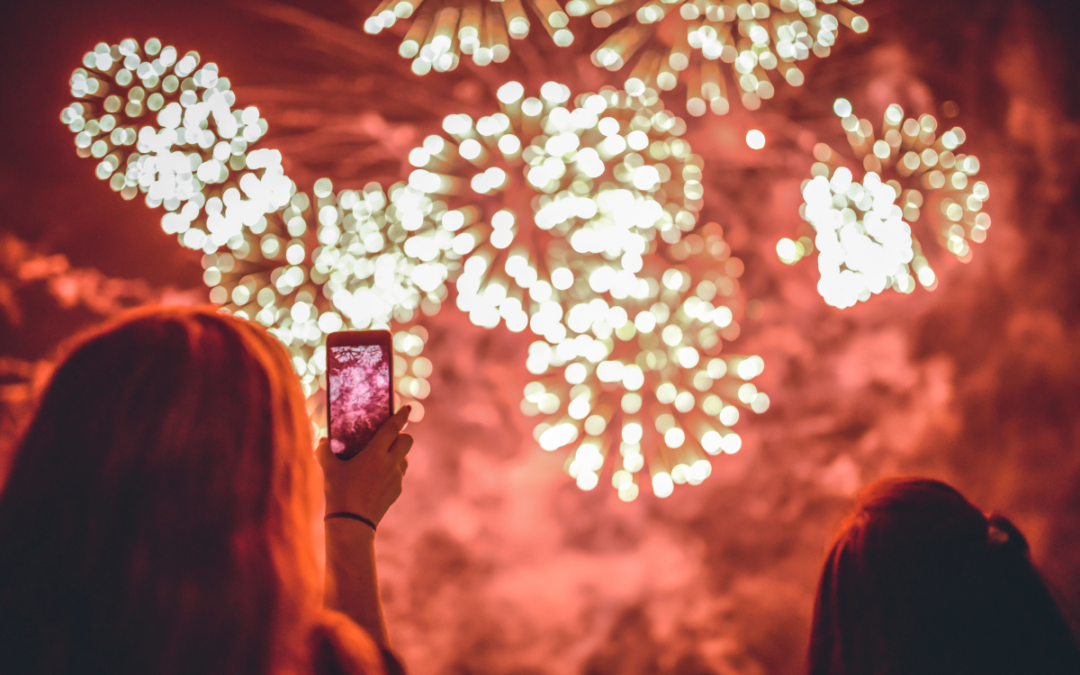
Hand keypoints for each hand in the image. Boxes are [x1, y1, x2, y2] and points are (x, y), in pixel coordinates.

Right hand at [318, 406, 412, 526]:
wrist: (352, 524)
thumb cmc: (338, 493)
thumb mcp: (329, 470)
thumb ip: (325, 451)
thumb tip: (322, 439)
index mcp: (375, 453)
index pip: (393, 428)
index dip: (401, 415)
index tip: (407, 407)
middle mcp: (390, 463)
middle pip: (408, 441)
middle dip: (402, 435)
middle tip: (389, 437)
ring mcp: (396, 478)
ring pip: (405, 458)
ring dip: (398, 454)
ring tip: (381, 458)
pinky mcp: (397, 491)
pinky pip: (400, 475)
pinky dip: (393, 471)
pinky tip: (378, 477)